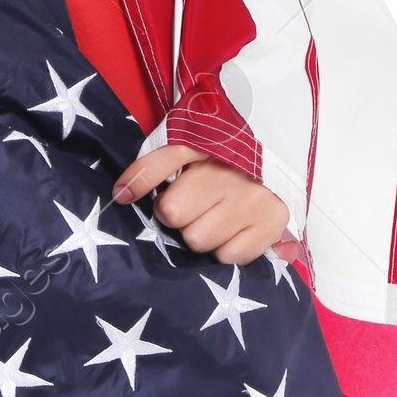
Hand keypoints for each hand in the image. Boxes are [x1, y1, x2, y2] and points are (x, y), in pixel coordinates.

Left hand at [114, 143, 292, 265]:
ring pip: (201, 241)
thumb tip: (121, 195)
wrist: (275, 146)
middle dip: (179, 215)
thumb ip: (150, 165)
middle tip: (193, 202)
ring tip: (214, 214)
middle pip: (178, 220)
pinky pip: (231, 256)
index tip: (138, 197)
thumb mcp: (184, 141)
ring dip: (202, 233)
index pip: (167, 191)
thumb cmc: (221, 148)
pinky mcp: (272, 223)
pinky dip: (227, 248)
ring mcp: (255, 202)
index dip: (152, 195)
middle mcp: (233, 178)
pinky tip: (233, 228)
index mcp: (208, 153)